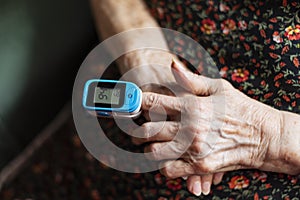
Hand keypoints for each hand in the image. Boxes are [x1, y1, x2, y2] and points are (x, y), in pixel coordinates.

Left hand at [140, 60, 282, 178]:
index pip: (153, 102)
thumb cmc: (241, 108)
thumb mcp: (219, 87)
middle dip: (136, 129)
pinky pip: (169, 169)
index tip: (131, 104)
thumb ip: (192, 79)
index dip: (137, 102)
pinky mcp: (200, 165)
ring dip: (148, 148)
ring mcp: (195, 147)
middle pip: (148, 129)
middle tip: (136, 130)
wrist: (265, 136)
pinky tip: (166, 158)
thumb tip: (172, 65)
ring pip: (154, 151)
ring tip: (150, 144)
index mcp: (192, 104)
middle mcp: (190, 126)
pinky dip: (162, 165)